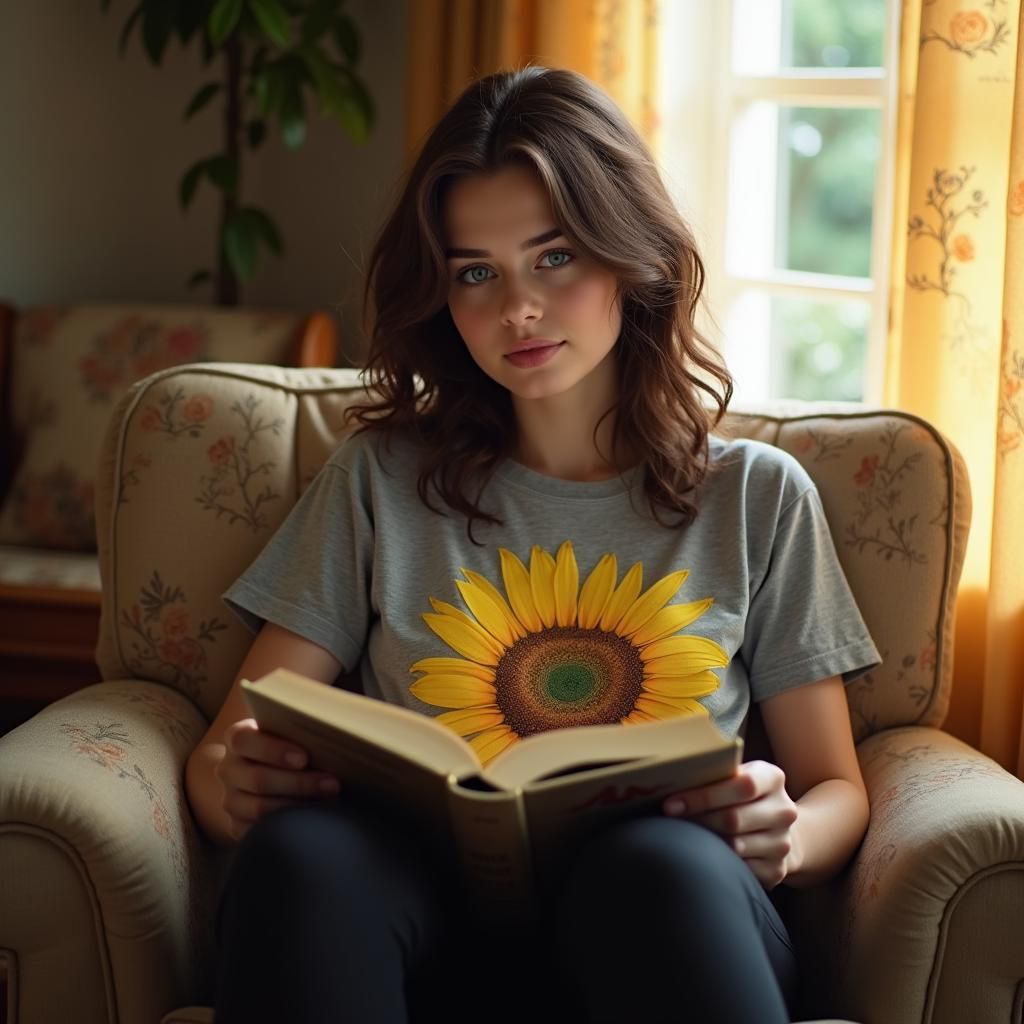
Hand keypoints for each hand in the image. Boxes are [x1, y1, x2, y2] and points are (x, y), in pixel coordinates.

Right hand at [217, 718, 341, 841]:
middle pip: (258, 779)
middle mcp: (228, 769)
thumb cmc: (289, 744)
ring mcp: (230, 799)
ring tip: (329, 802)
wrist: (269, 772)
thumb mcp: (289, 731)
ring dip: (297, 806)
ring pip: (260, 808)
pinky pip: (257, 831)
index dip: (273, 750)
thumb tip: (331, 733)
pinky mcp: (235, 825)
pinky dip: (286, 827)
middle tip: (332, 784)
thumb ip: (299, 728)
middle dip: (299, 783)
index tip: (304, 758)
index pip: (244, 741)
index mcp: (238, 738)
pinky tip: (311, 820)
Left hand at [662, 760, 799, 889]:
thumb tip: (670, 780)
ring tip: (682, 835)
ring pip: (735, 846)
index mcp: (772, 778)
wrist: (777, 827)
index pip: (742, 785)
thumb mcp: (736, 776)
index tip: (671, 804)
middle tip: (669, 819)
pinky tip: (703, 854)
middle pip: (734, 818)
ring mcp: (782, 842)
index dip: (704, 796)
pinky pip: (741, 870)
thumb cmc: (742, 796)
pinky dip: (719, 863)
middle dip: (696, 819)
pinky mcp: (776, 870)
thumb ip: (714, 775)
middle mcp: (783, 810)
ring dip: (704, 842)